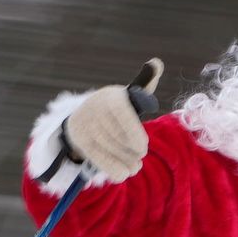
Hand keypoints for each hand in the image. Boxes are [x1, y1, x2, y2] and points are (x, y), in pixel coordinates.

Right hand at [62, 58, 162, 180]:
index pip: (123, 116)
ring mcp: (86, 125)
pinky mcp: (81, 141)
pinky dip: (114, 170)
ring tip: (135, 167)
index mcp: (112, 96)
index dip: (134, 135)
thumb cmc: (116, 108)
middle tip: (139, 157)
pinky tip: (124, 173)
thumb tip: (156, 63)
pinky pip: (99, 160)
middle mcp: (95, 108)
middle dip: (132, 152)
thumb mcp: (129, 94)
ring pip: (111, 150)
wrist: (83, 117)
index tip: (142, 148)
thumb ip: (145, 83)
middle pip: (118, 137)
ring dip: (126, 162)